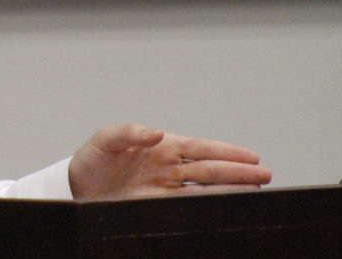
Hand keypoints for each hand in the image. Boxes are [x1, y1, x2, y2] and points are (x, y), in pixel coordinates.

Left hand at [68, 123, 271, 199]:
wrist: (76, 190)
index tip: (251, 156)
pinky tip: (226, 206)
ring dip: (230, 189)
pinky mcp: (158, 207)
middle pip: (210, 169)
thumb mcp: (104, 141)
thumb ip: (128, 133)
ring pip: (206, 189)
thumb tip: (157, 133)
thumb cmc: (91, 161)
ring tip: (255, 190)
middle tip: (266, 175)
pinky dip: (209, 206)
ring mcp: (166, 189)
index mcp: (160, 147)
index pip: (200, 148)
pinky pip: (189, 206)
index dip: (226, 152)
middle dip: (238, 172)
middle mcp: (168, 168)